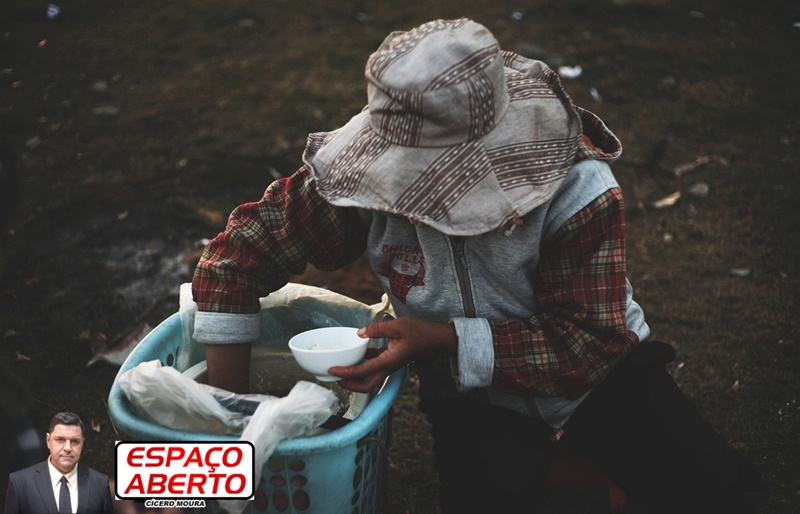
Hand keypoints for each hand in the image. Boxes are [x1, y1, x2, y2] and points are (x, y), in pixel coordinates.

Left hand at [329, 317, 456, 392]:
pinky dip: (364, 365)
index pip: (363, 372)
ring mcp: (390, 365)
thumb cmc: (420, 332)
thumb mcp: (398, 326)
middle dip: (349, 385)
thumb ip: (377, 330)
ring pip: (370, 379)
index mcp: (389, 361)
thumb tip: (359, 333)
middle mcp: (388, 367)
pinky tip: (357, 354)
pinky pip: (374, 367)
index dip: (346, 373)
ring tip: (342, 369)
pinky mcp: (391, 360)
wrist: (436, 339)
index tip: (333, 370)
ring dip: (355, 377)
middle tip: (334, 377)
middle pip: (366, 386)